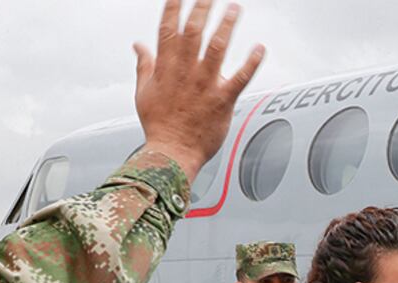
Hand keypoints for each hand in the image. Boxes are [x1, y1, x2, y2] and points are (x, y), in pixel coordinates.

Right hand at [134, 0, 264, 180]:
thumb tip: (138, 45)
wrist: (172, 153)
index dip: (173, 9)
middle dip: (201, 9)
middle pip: (193, 32)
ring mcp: (204, 85)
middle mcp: (185, 72)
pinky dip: (251, 62)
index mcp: (165, 68)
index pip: (167, 30)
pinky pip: (240, 78)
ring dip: (226, 26)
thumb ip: (144, 65)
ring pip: (217, 48)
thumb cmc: (159, 125)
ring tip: (234, 8)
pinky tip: (259, 48)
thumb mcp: (143, 92)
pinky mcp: (223, 100)